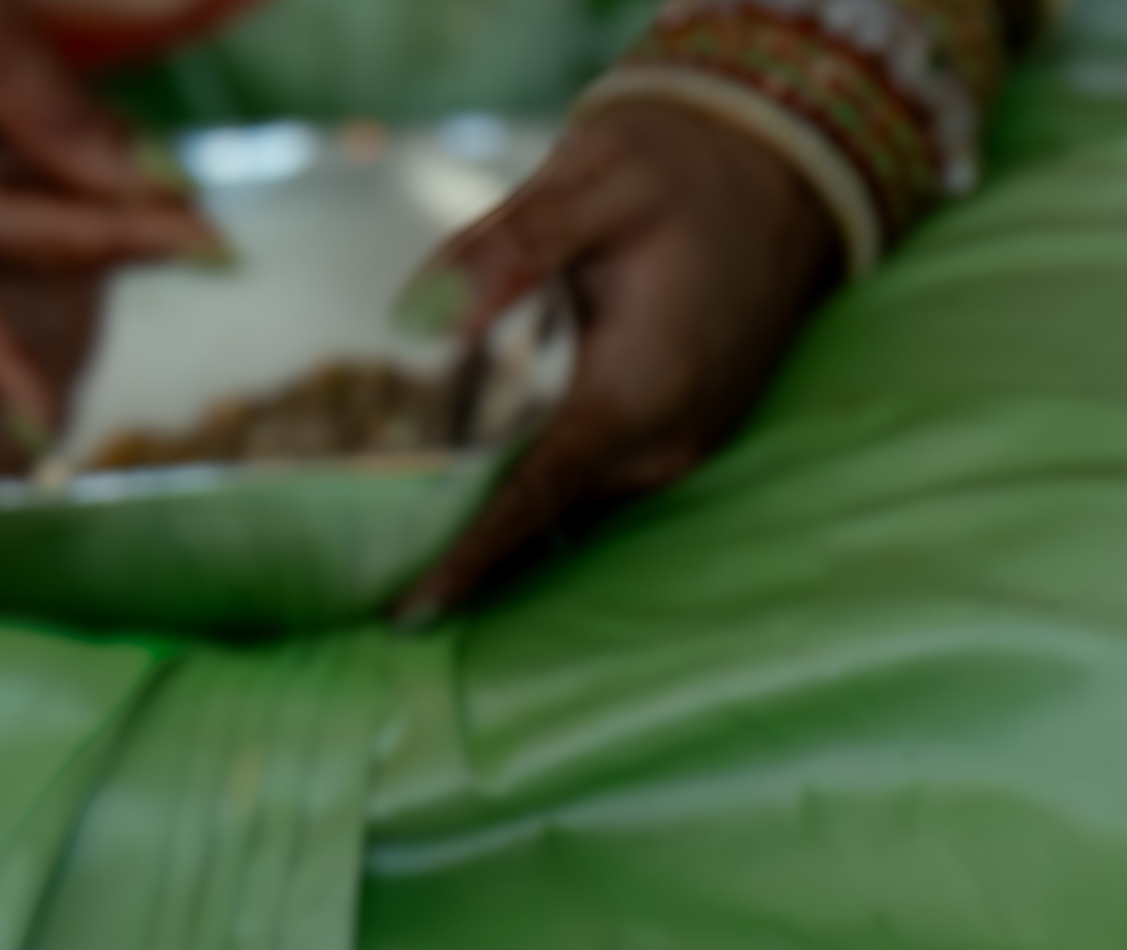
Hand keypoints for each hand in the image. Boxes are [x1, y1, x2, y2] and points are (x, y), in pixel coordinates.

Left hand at [400, 99, 845, 620]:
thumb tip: (433, 311)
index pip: (538, 492)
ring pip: (553, 495)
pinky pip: (578, 474)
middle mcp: (659, 438)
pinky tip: (451, 464)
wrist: (781, 171)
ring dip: (479, 503)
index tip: (405, 607)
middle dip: (447, 533)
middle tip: (346, 552)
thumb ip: (517, 242)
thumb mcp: (603, 173)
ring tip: (377, 514)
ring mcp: (667, 447)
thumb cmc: (686, 166)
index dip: (468, 554)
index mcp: (641, 385)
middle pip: (533, 508)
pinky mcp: (663, 439)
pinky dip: (518, 476)